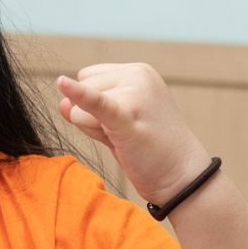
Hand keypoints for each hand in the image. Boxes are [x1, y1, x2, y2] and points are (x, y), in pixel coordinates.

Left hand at [55, 62, 210, 204]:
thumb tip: (61, 102)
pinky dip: (79, 96)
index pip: (89, 77)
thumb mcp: (121, 122)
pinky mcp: (129, 119)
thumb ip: (91, 109)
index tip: (122, 121)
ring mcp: (135, 95)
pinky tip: (63, 84)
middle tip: (126, 134)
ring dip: (94, 130)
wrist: (185, 177)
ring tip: (127, 140)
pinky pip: (96, 104)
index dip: (93, 103)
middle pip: (83, 89)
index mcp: (139, 71)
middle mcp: (138, 76)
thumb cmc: (154, 150)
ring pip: (80, 109)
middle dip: (93, 117)